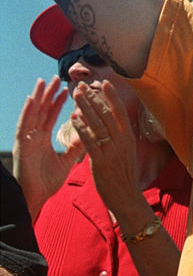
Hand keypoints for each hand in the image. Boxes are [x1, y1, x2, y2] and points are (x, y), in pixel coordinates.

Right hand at [13, 77, 81, 218]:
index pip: (52, 116)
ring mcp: (26, 139)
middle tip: (57, 78)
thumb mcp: (66, 160)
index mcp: (43, 138)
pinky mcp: (21, 145)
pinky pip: (24, 125)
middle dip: (49, 94)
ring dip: (38, 97)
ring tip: (44, 81)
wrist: (35, 198)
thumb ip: (76, 147)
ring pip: (33, 114)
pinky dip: (27, 112)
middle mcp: (33, 136)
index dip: (59, 103)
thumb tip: (90, 134)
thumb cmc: (47, 181)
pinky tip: (31, 99)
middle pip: (42, 111)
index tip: (68, 89)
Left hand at [70, 81, 144, 220]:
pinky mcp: (101, 160)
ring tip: (76, 96)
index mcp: (129, 137)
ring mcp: (112, 150)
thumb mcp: (126, 152)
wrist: (126, 196)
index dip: (112, 96)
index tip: (104, 83)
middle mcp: (122, 141)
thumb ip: (119, 137)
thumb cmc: (124, 175)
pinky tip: (73, 118)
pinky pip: (90, 140)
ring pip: (98, 124)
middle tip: (83, 86)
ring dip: (86, 108)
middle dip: (94, 98)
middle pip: (107, 114)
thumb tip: (112, 122)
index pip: (120, 112)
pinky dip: (82, 127)